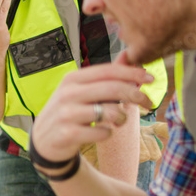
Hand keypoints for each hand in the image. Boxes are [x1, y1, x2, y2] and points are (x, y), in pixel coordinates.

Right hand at [31, 60, 155, 164]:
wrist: (43, 140)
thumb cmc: (69, 112)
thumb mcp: (81, 90)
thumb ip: (104, 76)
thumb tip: (128, 55)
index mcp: (72, 79)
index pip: (108, 71)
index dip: (133, 73)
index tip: (152, 79)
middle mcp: (67, 94)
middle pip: (112, 89)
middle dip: (136, 94)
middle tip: (148, 102)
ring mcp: (66, 114)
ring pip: (109, 111)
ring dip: (122, 117)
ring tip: (118, 120)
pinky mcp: (68, 134)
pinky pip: (102, 132)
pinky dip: (108, 133)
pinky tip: (102, 132)